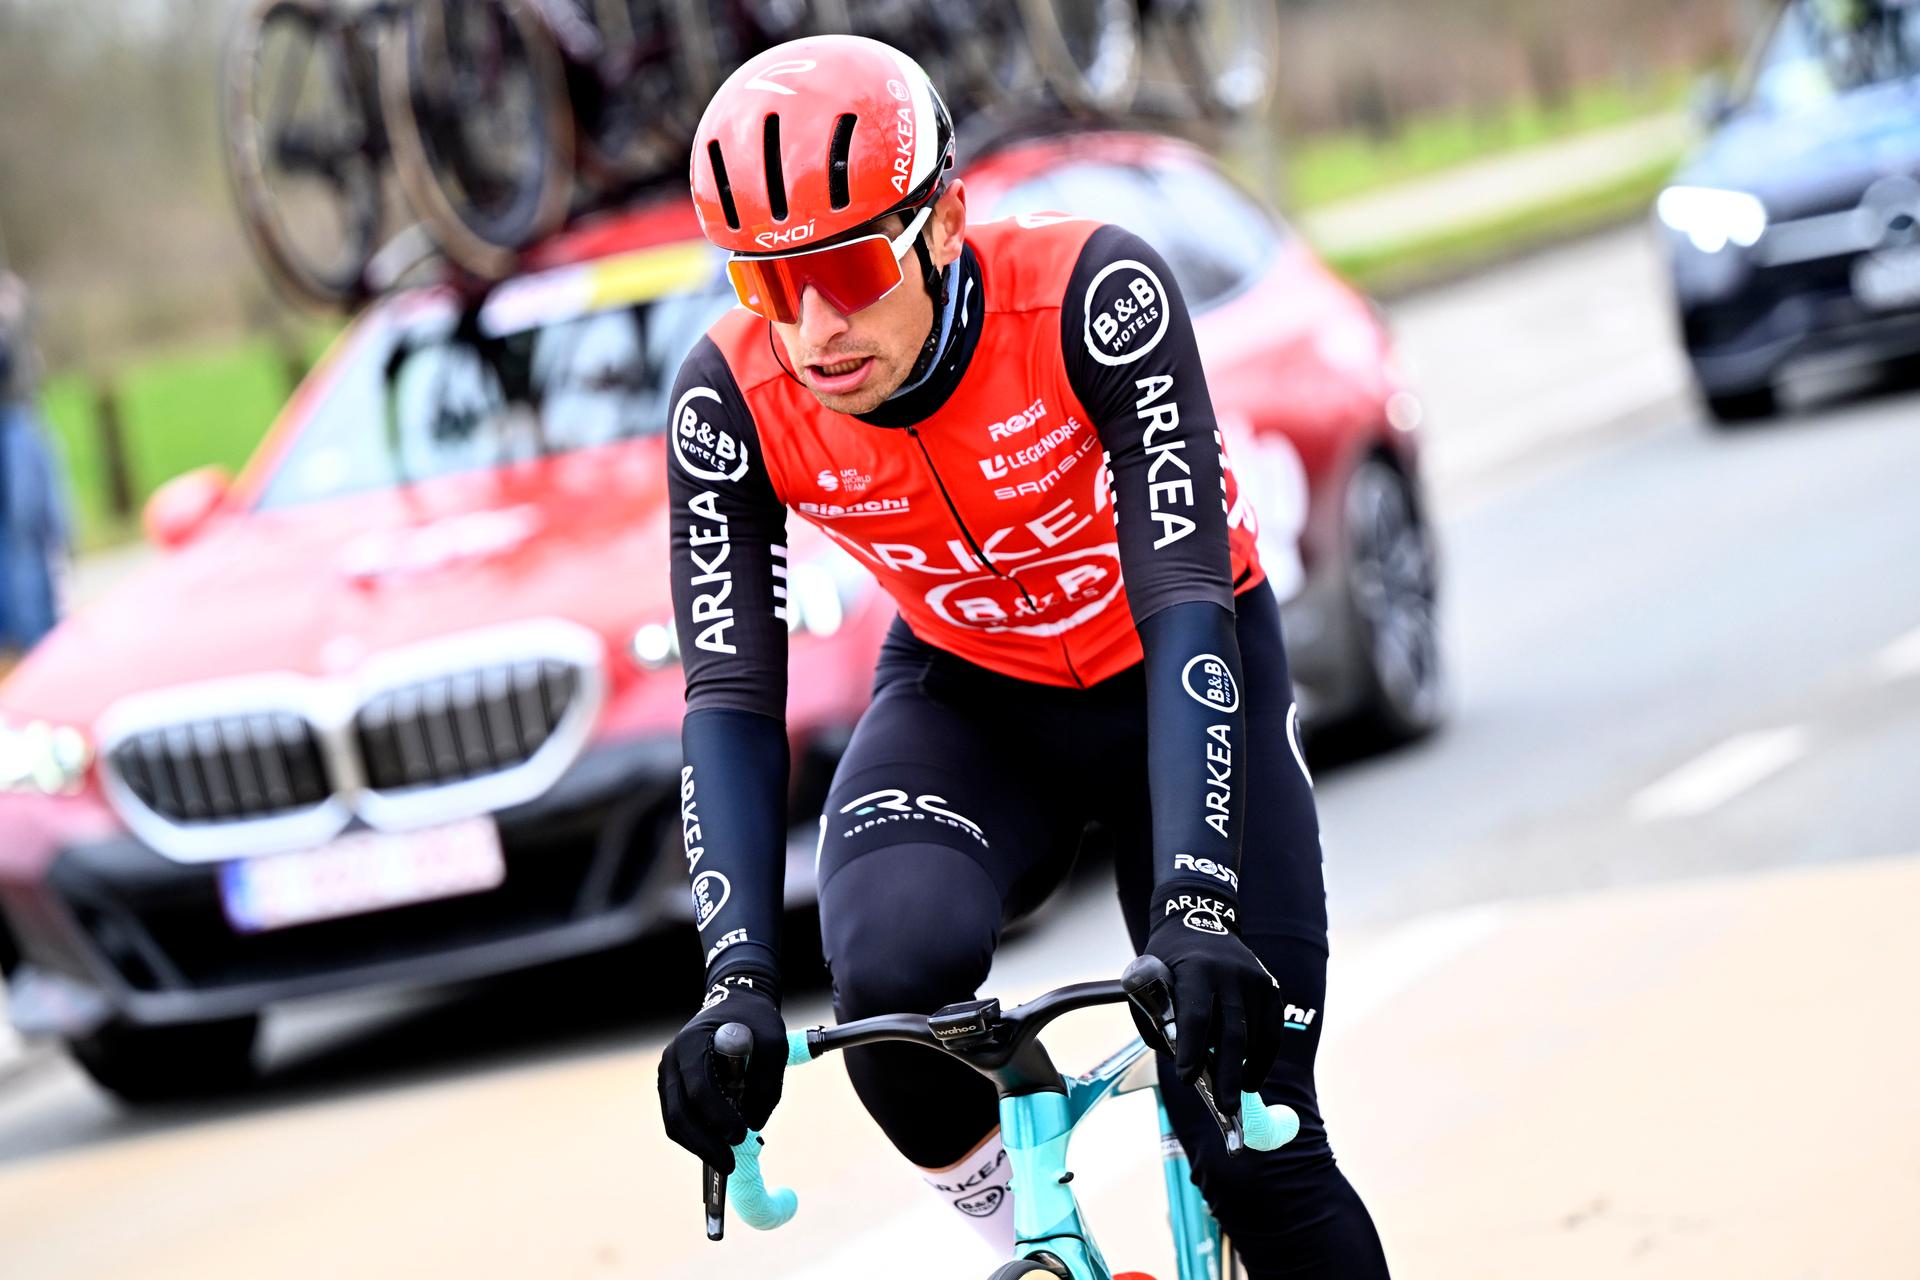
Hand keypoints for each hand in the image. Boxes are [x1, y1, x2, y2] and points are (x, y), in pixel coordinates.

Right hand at [658, 970, 786, 1172]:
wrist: (736, 1004)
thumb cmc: (755, 1021)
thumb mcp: (774, 1042)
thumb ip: (766, 1081)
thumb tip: (754, 1123)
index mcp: (691, 1043)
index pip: (699, 1088)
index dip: (718, 1117)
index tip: (740, 1135)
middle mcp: (671, 1060)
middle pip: (679, 1113)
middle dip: (704, 1144)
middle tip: (729, 1166)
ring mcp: (668, 1075)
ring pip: (675, 1122)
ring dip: (699, 1146)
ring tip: (725, 1162)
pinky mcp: (672, 1088)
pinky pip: (679, 1119)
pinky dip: (696, 1137)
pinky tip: (717, 1148)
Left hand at [1141, 885, 1282, 1114]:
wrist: (1199, 920)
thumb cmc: (1167, 964)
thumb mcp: (1149, 983)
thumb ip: (1159, 1023)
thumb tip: (1183, 1066)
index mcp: (1195, 969)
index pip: (1196, 1014)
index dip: (1191, 1049)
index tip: (1186, 1078)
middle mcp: (1230, 973)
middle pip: (1232, 1032)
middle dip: (1226, 1074)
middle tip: (1224, 1107)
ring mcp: (1256, 980)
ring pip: (1254, 1037)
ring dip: (1242, 1069)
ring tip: (1231, 1094)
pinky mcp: (1271, 988)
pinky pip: (1271, 1033)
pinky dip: (1262, 1059)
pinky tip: (1249, 1078)